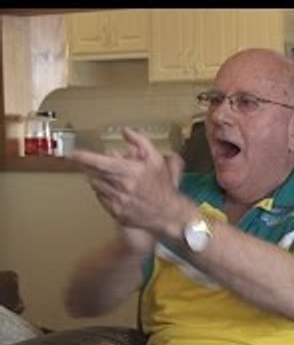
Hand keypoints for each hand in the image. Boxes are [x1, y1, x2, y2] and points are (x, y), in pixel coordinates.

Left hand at [69, 129, 188, 236]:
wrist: (169, 213)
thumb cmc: (163, 187)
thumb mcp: (156, 159)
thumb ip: (140, 142)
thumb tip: (126, 131)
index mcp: (128, 171)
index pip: (98, 162)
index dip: (83, 157)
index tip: (73, 153)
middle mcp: (120, 186)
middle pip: (94, 173)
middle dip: (90, 167)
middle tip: (89, 163)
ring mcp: (116, 200)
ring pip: (96, 185)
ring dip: (100, 179)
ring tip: (113, 178)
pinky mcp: (115, 211)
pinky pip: (101, 198)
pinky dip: (104, 192)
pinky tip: (116, 191)